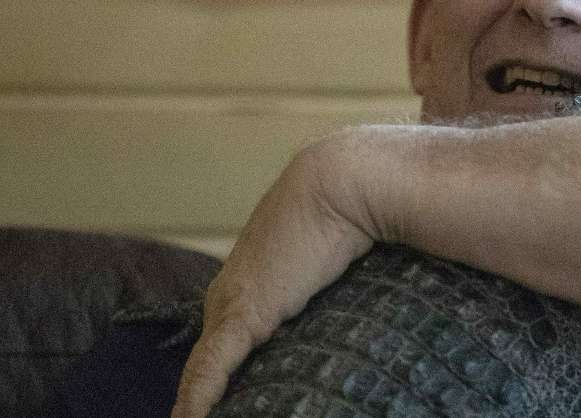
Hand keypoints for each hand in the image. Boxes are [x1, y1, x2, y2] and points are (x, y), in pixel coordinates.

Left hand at [170, 140, 377, 417]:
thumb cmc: (349, 213)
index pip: (227, 341)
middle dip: (212, 394)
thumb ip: (333, 281)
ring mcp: (231, 305)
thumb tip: (382, 308)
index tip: (229, 402)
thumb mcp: (336, 258)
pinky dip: (198, 399)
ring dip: (202, 403)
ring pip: (205, 371)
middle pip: (211, 359)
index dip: (225, 376)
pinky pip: (210, 369)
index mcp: (250, 283)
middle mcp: (231, 295)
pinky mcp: (240, 314)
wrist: (342, 185)